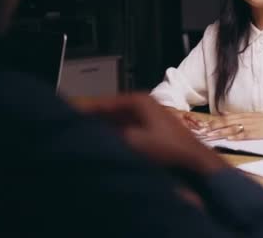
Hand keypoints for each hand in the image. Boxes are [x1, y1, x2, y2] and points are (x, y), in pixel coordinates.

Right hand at [73, 94, 227, 175]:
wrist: (195, 161)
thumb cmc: (167, 148)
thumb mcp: (133, 141)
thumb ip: (110, 135)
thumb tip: (89, 134)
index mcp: (138, 100)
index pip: (103, 102)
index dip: (85, 109)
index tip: (67, 116)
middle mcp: (142, 104)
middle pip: (109, 110)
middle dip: (92, 120)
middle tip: (72, 130)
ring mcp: (148, 116)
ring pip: (117, 121)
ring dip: (103, 129)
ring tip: (84, 139)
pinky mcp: (151, 129)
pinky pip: (126, 129)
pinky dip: (115, 135)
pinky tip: (105, 146)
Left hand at [187, 112, 262, 140]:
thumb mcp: (252, 115)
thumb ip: (238, 116)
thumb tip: (224, 115)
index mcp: (244, 115)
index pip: (225, 118)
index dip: (213, 121)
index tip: (203, 125)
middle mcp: (245, 119)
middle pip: (226, 122)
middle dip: (213, 127)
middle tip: (202, 131)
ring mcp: (251, 126)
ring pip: (232, 128)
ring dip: (220, 132)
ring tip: (210, 136)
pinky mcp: (257, 133)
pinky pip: (244, 134)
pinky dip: (235, 136)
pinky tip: (228, 138)